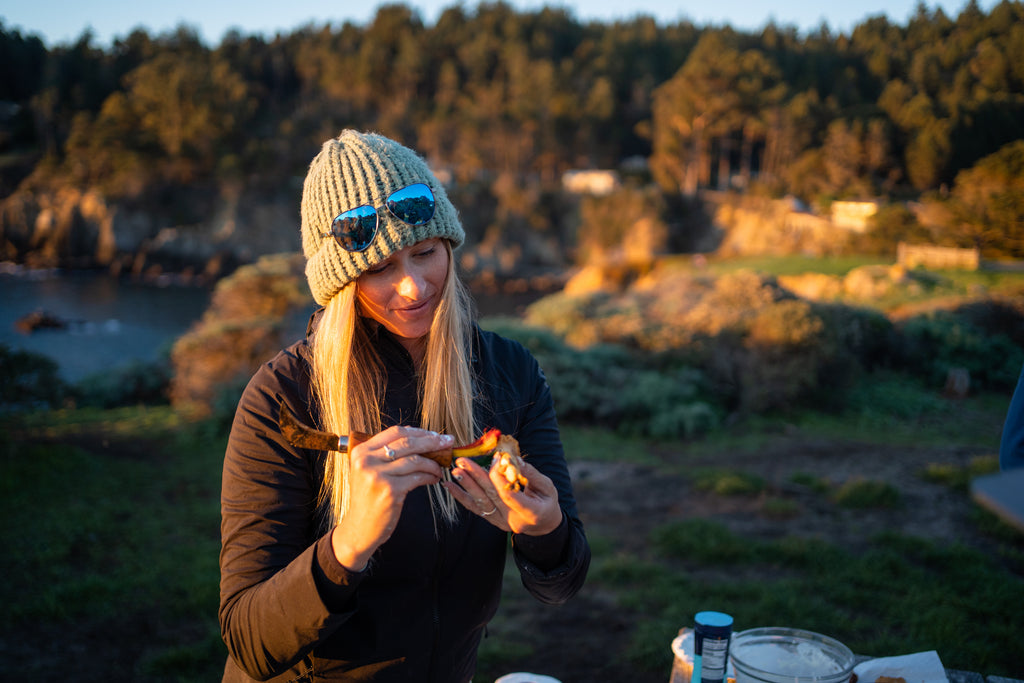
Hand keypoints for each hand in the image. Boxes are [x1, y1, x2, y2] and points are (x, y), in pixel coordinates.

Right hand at [330, 426, 451, 570]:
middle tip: (448, 442)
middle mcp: (367, 461)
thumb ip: (386, 454)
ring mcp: (377, 475)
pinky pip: (418, 477)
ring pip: (415, 460)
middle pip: (407, 442)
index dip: (418, 431)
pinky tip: (435, 478)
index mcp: (361, 452)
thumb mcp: (369, 471)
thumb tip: (419, 437)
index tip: (434, 435)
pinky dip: (430, 476)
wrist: (359, 528)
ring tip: (440, 468)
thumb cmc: (369, 498)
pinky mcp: (390, 490)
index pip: (395, 432)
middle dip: (432, 441)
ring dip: (433, 463)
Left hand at [444, 457, 562, 535]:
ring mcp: (500, 521)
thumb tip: (514, 458)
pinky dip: (461, 497)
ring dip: (466, 485)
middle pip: (491, 496)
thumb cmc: (547, 503)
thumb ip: (532, 474)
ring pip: (480, 503)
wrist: (542, 526)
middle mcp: (512, 519)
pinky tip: (449, 486)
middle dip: (476, 477)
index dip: (500, 477)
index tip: (494, 458)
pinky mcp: (492, 519)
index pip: (509, 495)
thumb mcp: (548, 488)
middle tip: (463, 462)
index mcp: (530, 512)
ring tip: (455, 471)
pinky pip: (475, 508)